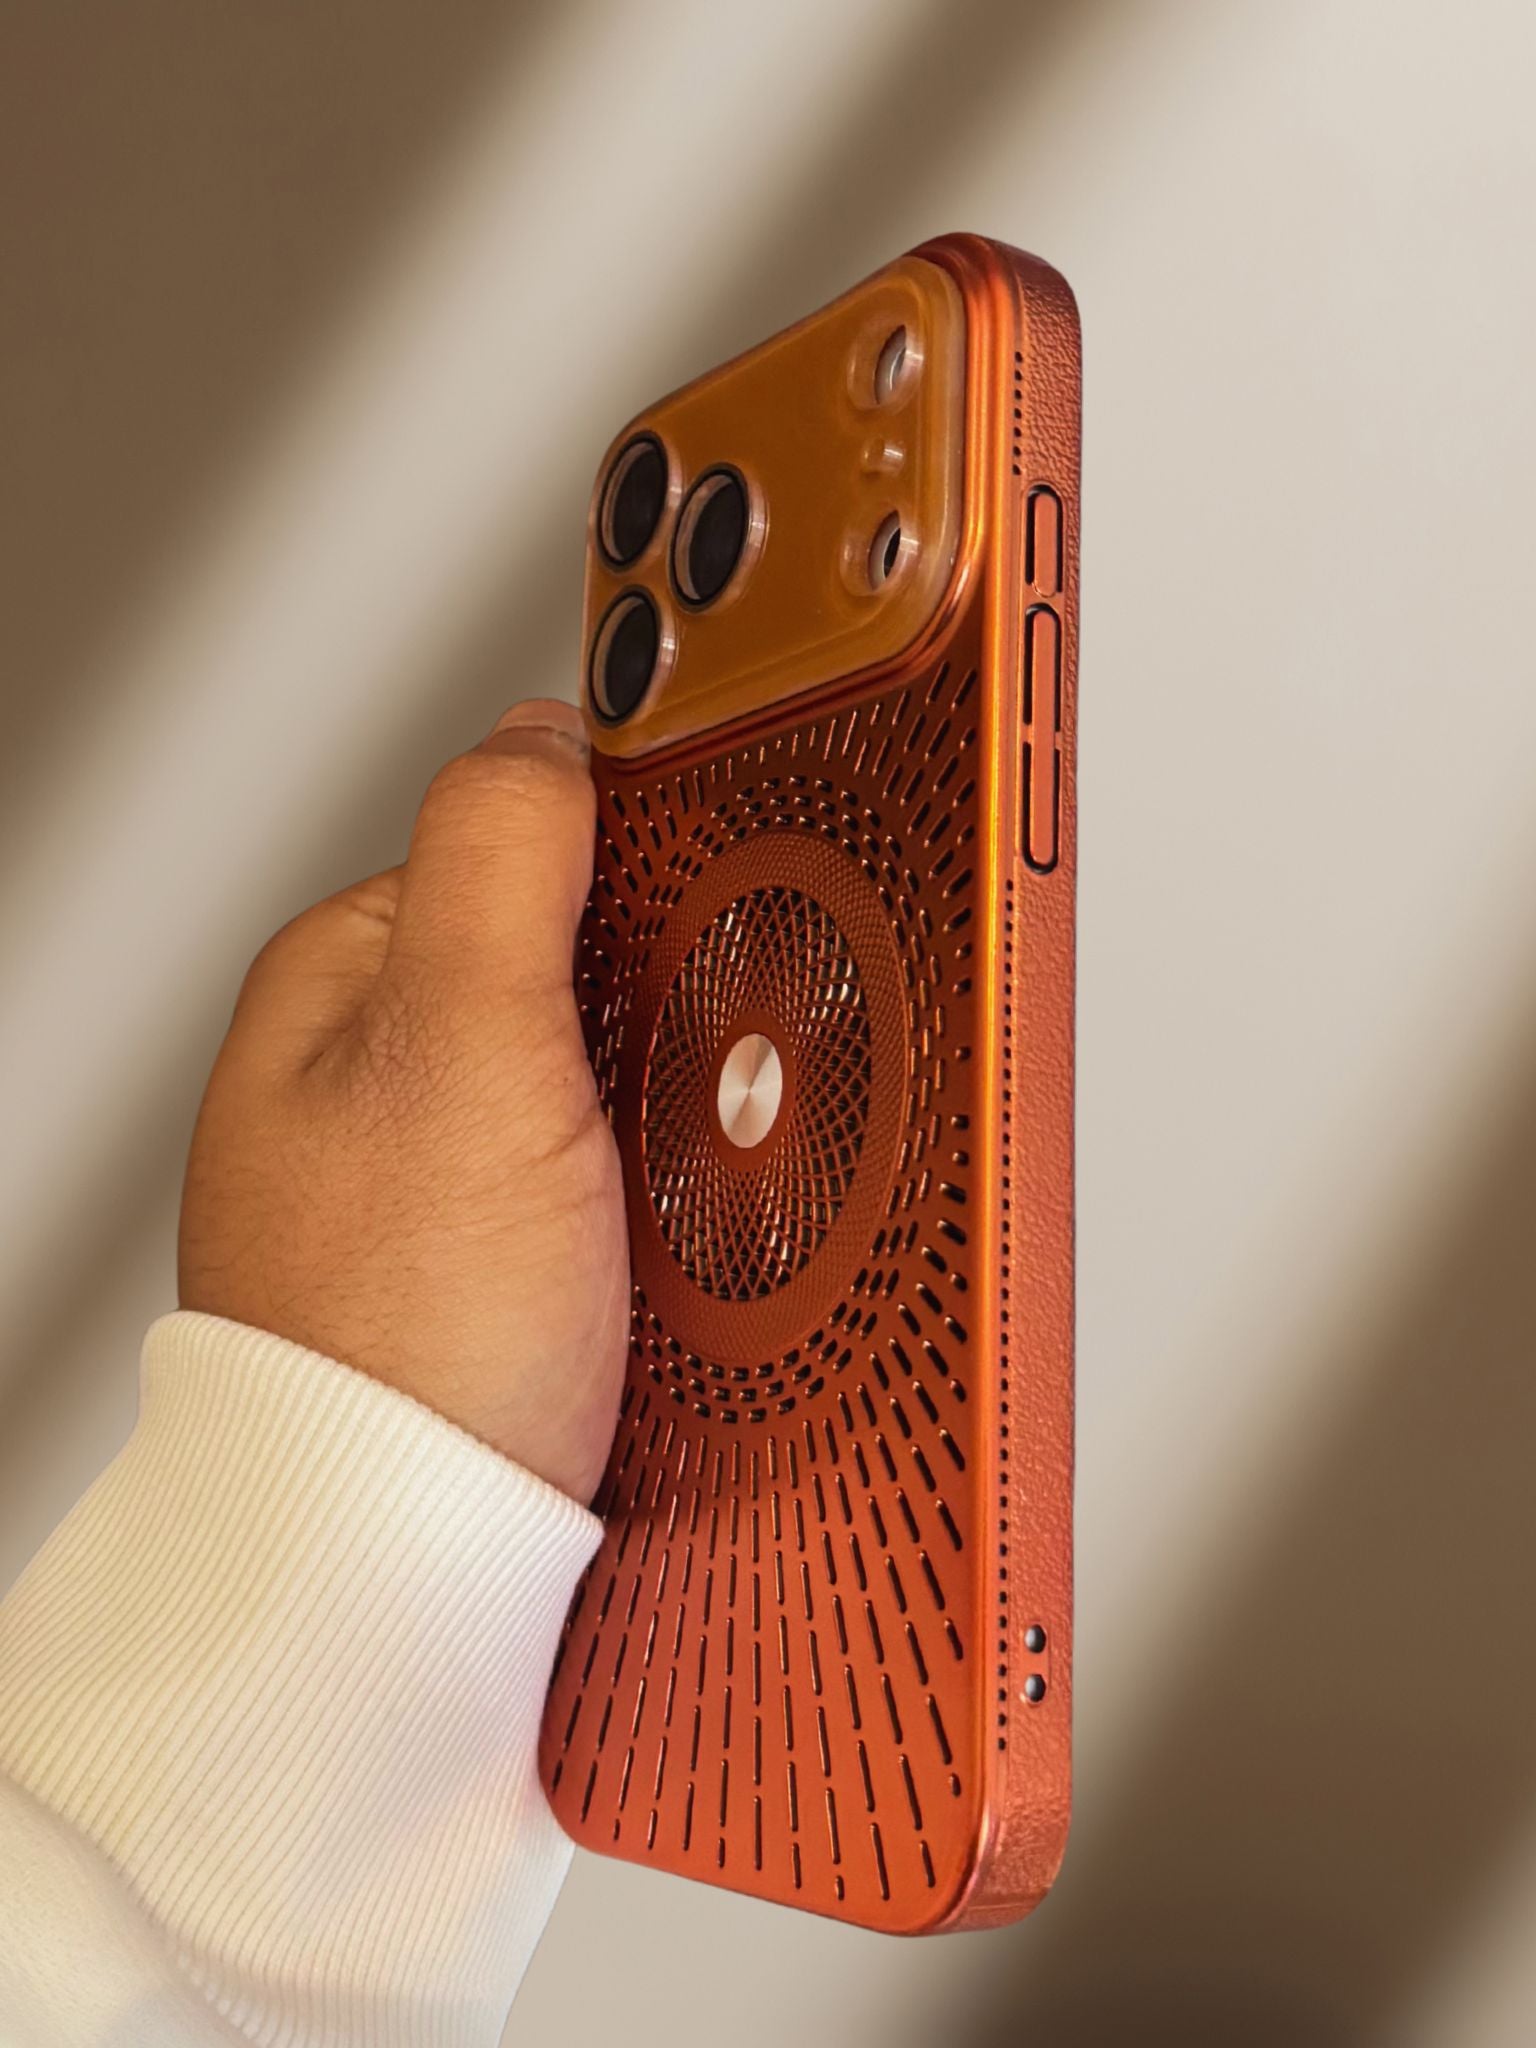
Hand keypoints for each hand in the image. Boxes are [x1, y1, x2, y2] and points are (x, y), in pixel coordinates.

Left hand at [179, 699, 626, 1502]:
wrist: (407, 1569)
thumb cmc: (404, 1333)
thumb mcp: (456, 1045)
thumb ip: (502, 857)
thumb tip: (546, 728)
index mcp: (345, 984)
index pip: (524, 846)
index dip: (639, 861)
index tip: (727, 889)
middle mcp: (379, 1072)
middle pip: (583, 965)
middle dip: (671, 1005)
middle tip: (705, 1080)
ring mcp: (441, 1171)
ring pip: (615, 1078)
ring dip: (687, 1109)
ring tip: (701, 1180)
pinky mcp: (501, 1261)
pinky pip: (618, 1178)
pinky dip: (671, 1192)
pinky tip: (691, 1237)